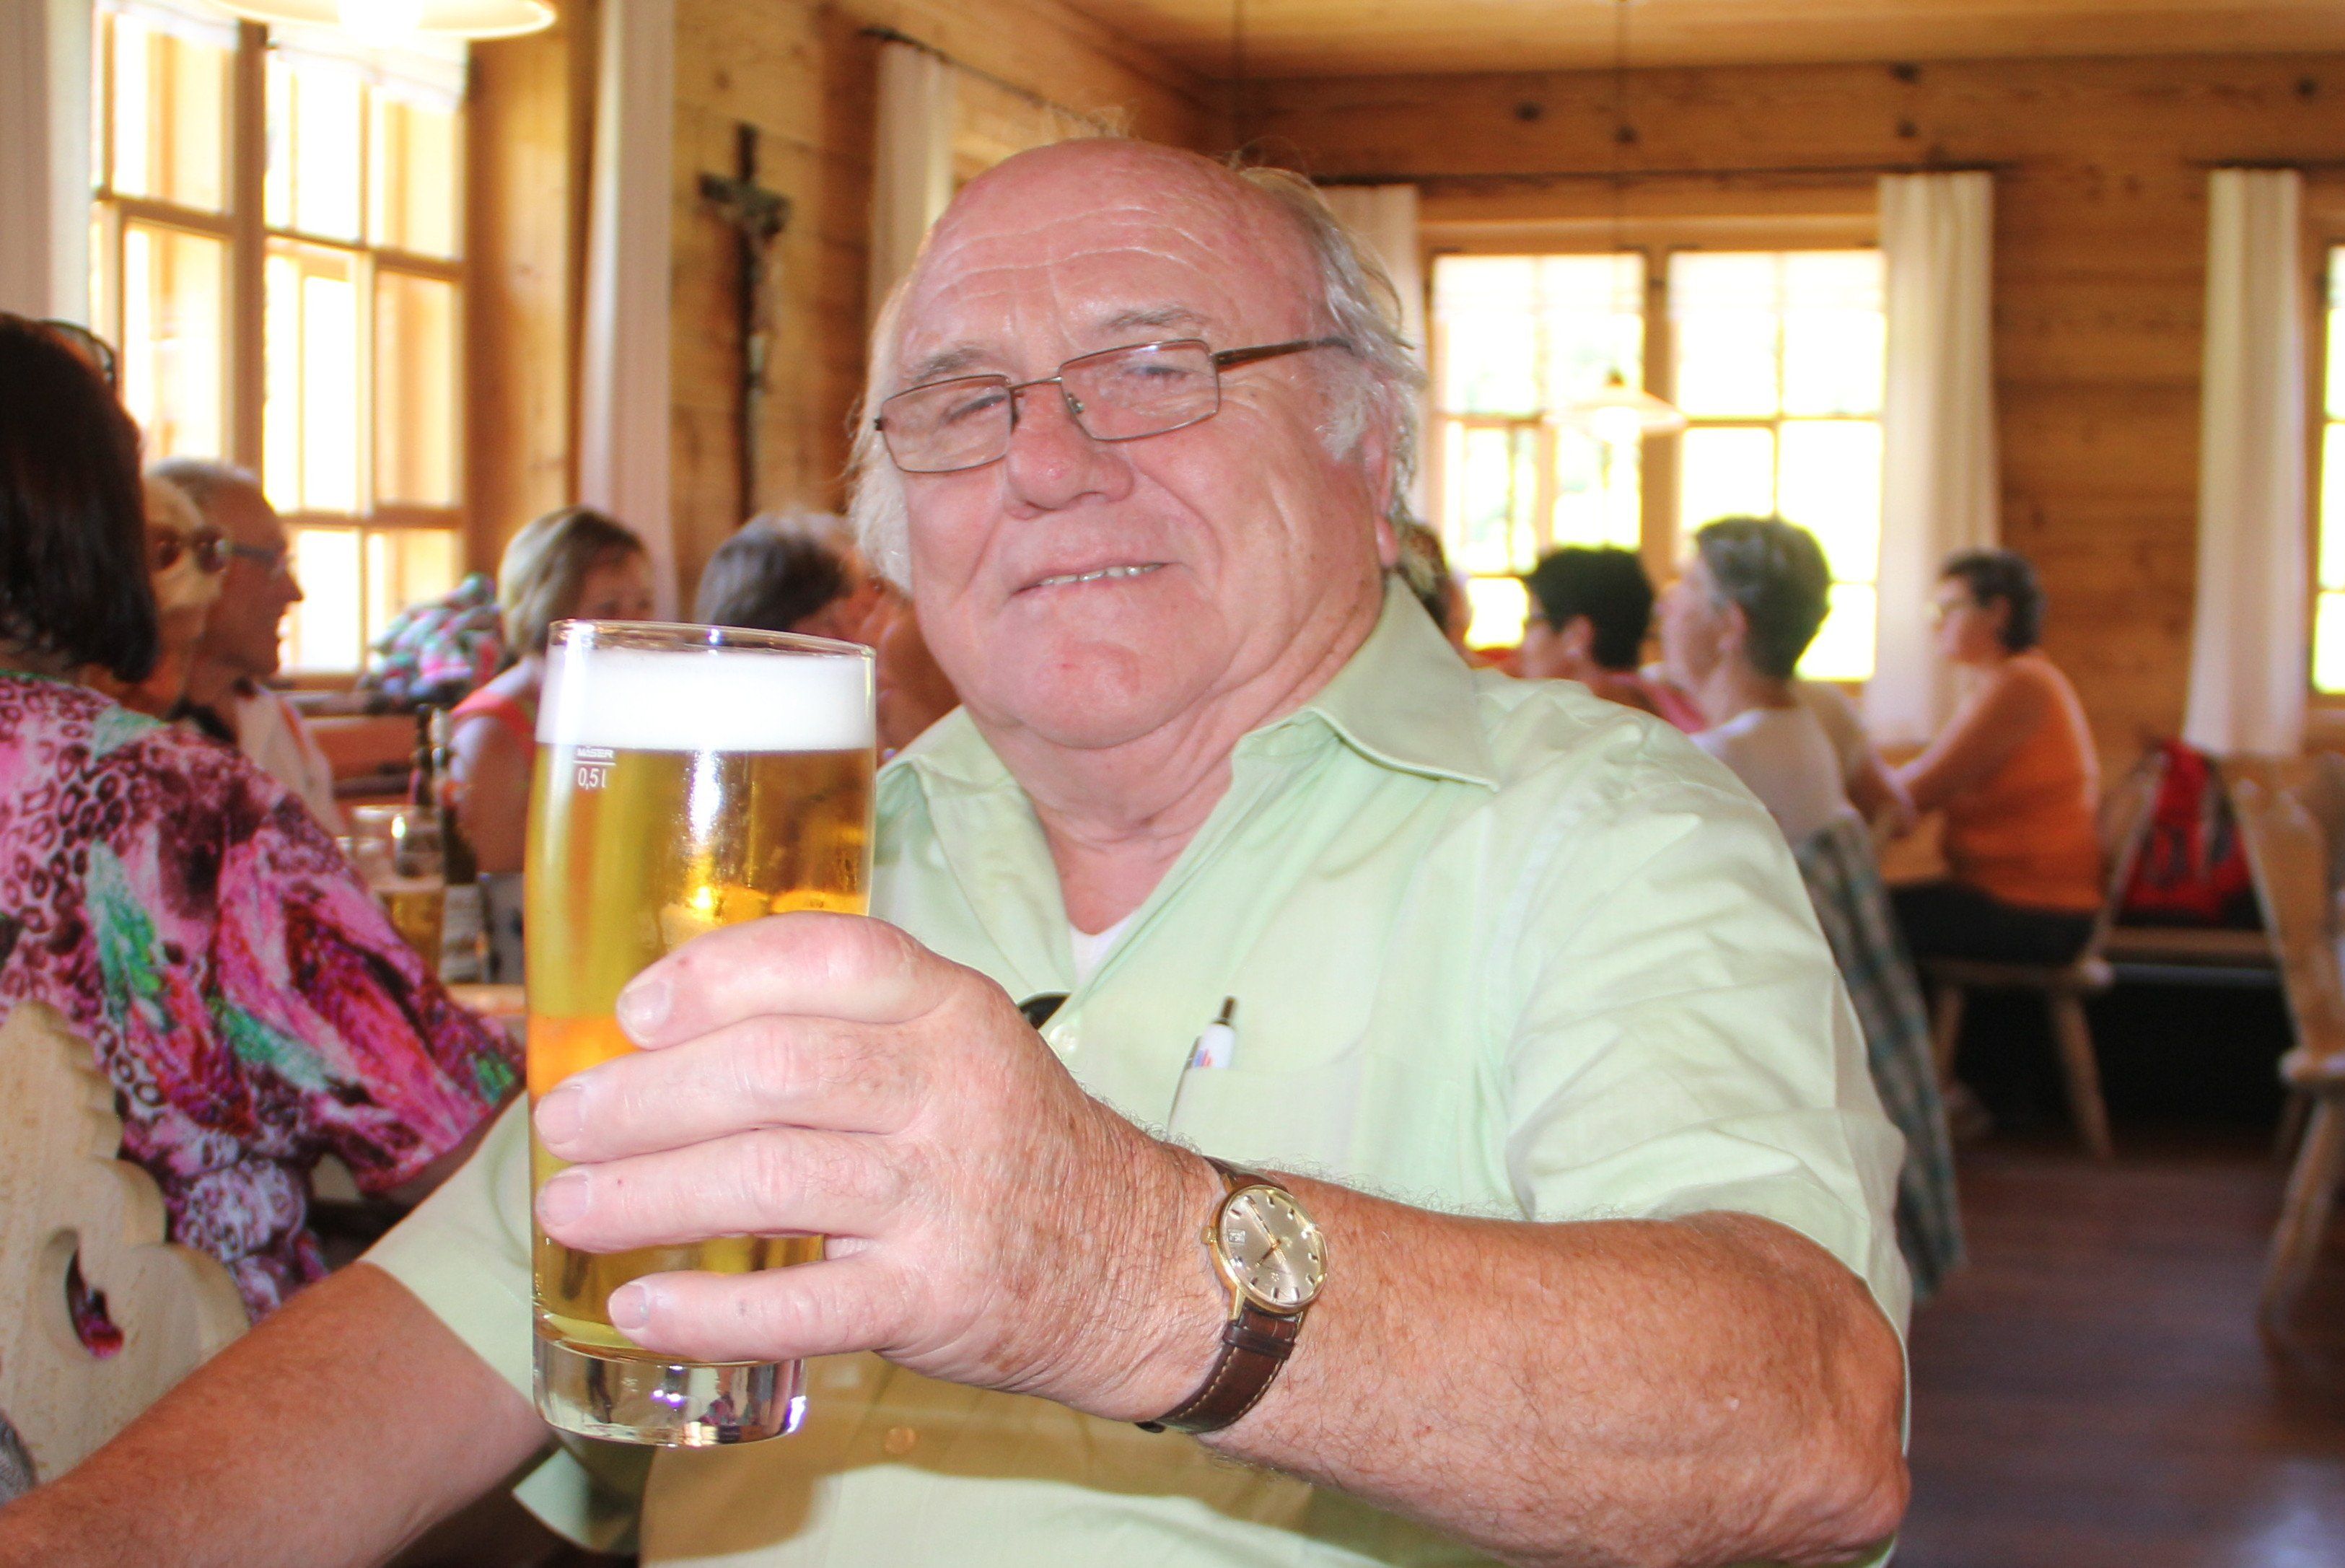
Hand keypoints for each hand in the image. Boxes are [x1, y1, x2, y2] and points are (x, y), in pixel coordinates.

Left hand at [530, 913, 1221, 1418]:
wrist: (1134, 1264)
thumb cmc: (1008, 1143)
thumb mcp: (957, 1047)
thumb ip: (843, 1024)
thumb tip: (659, 1025)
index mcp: (950, 1009)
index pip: (831, 957)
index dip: (718, 975)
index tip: (632, 1012)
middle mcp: (952, 1089)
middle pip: (777, 1069)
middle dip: (647, 1096)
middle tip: (565, 1123)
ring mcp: (946, 1196)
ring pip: (773, 1177)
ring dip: (648, 1193)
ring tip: (568, 1210)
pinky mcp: (935, 1296)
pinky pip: (802, 1304)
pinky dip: (708, 1308)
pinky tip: (639, 1304)